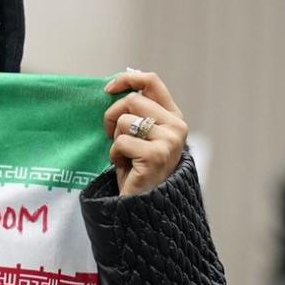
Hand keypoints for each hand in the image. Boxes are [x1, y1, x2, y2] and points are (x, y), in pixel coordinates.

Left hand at [103, 71, 187, 195]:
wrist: (144, 205)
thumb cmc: (137, 168)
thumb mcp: (140, 135)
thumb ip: (136, 112)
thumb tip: (116, 84)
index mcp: (173, 117)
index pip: (152, 81)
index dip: (127, 79)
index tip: (108, 89)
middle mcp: (176, 126)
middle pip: (132, 100)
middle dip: (112, 116)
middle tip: (112, 136)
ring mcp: (168, 141)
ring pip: (124, 120)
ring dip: (114, 139)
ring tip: (124, 156)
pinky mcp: (155, 155)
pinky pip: (120, 142)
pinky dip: (115, 155)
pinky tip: (126, 167)